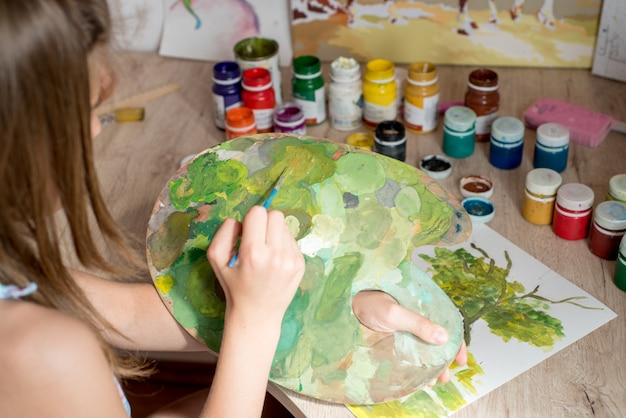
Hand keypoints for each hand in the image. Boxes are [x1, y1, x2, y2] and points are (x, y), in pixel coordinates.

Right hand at [207, 206, 304, 327]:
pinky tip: (274, 259)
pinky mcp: (300, 264)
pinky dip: (282, 244)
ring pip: (285, 226)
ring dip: (274, 232)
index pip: (258, 213)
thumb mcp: (216, 260)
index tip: (247, 231)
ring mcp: (291, 260)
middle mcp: (275, 255)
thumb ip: (224, 233)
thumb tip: (240, 220)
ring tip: (266, 250)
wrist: (257, 314)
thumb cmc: (234, 286)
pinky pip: (292, 240)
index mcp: (253, 253)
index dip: (250, 218)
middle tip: (258, 237)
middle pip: (275, 215)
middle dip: (265, 221)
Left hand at [352, 290, 467, 383]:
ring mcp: (407, 329)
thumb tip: (444, 337)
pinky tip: (419, 377)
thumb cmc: (372, 303)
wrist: (349, 306)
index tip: (461, 358)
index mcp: (423, 307)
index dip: (456, 341)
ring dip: (432, 365)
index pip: (447, 324)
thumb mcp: (396, 313)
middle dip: (444, 359)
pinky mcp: (396, 339)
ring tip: (434, 380)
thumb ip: (418, 324)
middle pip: (438, 340)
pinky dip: (417, 365)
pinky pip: (411, 353)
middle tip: (445, 375)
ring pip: (425, 348)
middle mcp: (417, 318)